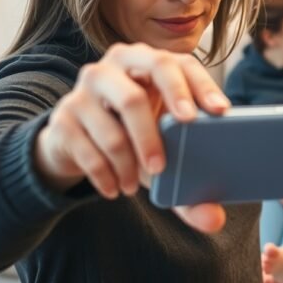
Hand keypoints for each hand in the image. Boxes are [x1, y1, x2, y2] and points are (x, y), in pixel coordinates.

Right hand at [33, 42, 230, 232]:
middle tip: (163, 167)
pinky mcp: (62, 117)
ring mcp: (85, 90)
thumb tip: (214, 220)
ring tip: (134, 187)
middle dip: (151, 133)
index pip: (178, 64)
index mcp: (148, 63)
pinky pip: (87, 150)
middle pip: (135, 95)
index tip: (220, 113)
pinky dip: (105, 176)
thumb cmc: (133, 133)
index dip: (200, 87)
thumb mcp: (163, 150)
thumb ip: (189, 183)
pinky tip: (115, 188)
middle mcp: (115, 67)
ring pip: (111, 130)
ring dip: (127, 166)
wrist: (77, 138)